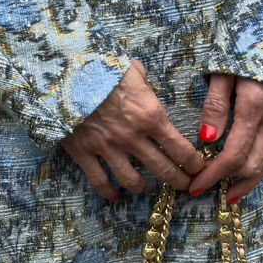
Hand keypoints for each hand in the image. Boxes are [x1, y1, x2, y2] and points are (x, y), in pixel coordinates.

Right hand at [62, 60, 207, 204]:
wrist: (64, 72)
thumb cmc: (102, 66)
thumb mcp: (132, 70)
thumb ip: (144, 84)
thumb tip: (145, 86)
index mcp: (151, 116)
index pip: (181, 149)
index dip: (194, 163)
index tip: (198, 168)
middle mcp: (133, 137)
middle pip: (163, 170)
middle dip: (178, 181)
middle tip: (183, 185)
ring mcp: (108, 147)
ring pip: (132, 180)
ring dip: (143, 188)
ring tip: (146, 188)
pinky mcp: (84, 152)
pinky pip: (99, 180)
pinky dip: (108, 191)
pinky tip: (114, 195)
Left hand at [185, 72, 262, 205]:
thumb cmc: (246, 44)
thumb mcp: (224, 68)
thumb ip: (216, 103)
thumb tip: (207, 139)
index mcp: (255, 104)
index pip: (233, 153)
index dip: (214, 174)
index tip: (195, 186)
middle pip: (252, 164)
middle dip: (227, 182)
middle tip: (203, 190)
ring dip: (248, 182)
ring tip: (228, 196)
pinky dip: (262, 168)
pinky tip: (248, 177)